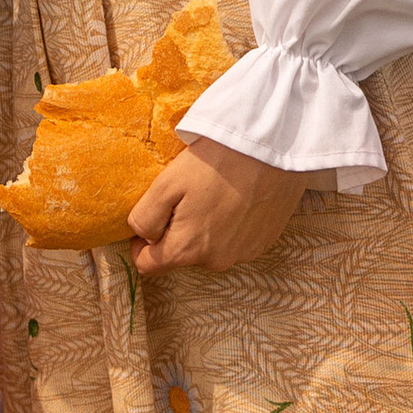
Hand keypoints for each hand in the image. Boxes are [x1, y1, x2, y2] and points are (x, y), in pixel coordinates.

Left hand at [127, 141, 307, 276]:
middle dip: (176, 232)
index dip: (141, 244)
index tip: (148, 221)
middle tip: (185, 196)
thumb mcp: (166, 184)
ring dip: (204, 228)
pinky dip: (229, 225)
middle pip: (181, 255)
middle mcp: (216, 261)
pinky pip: (235, 241)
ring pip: (209, 248)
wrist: (271, 148)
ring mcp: (244, 253)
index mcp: (187, 250)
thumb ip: (145, 218)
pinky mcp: (264, 242)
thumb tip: (144, 237)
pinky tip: (235, 197)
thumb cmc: (216, 162)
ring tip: (212, 193)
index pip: (149, 265)